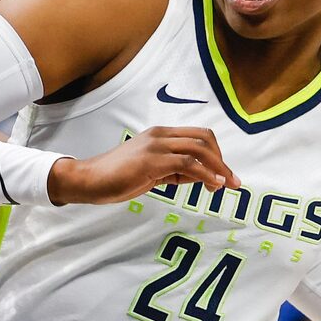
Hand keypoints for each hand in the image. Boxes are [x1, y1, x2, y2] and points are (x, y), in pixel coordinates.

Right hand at [49, 126, 237, 205]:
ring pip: (200, 149)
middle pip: (205, 138)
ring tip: (226, 185)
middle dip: (222, 159)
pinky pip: (188, 164)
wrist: (89, 180)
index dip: (216, 153)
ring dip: (218, 167)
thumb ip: (175, 171)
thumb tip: (202, 177)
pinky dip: (206, 174)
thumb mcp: (152, 172)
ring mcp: (156, 146)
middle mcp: (160, 135)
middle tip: (231, 181)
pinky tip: (213, 185)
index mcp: (160, 135)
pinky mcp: (152, 161)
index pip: (198, 136)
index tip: (224, 174)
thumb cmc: (117, 178)